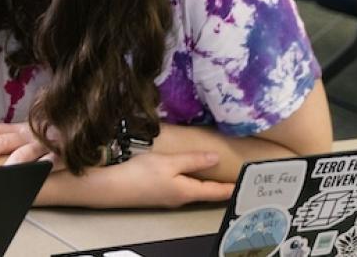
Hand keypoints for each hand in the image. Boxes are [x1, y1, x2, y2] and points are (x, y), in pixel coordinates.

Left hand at [0, 122, 60, 169]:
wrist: (81, 133)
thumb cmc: (49, 137)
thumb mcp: (28, 135)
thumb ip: (10, 140)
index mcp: (20, 129)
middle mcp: (29, 134)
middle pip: (2, 141)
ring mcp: (45, 144)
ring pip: (26, 152)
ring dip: (13, 162)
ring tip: (0, 172)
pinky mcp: (62, 154)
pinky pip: (53, 161)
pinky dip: (46, 165)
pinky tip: (40, 170)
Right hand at [81, 151, 235, 207]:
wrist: (111, 188)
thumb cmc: (139, 174)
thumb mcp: (169, 163)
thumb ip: (193, 160)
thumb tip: (215, 158)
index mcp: (187, 191)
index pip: (217, 191)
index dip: (232, 187)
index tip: (246, 183)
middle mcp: (180, 198)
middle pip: (206, 192)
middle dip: (220, 185)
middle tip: (233, 174)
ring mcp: (168, 197)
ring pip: (192, 189)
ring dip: (204, 181)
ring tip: (213, 171)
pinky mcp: (156, 193)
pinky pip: (179, 186)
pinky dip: (188, 179)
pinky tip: (185, 171)